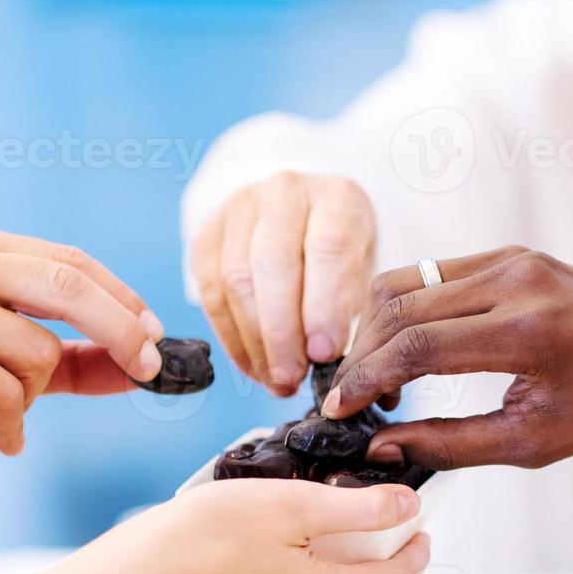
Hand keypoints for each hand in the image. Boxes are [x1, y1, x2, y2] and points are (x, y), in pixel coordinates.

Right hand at [0, 223, 165, 499]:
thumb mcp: (10, 363)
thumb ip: (75, 359)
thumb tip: (144, 367)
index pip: (71, 264)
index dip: (122, 300)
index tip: (156, 334)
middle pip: (70, 288)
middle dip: (121, 332)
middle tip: (148, 368)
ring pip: (41, 354)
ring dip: (31, 396)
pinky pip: (11, 395)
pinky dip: (9, 424)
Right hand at [190, 172, 375, 394]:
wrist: (306, 217)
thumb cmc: (344, 254)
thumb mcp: (365, 272)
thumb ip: (350, 308)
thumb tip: (327, 359)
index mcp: (337, 198)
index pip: (327, 247)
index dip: (323, 305)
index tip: (325, 354)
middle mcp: (285, 193)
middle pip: (272, 262)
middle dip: (281, 331)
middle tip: (291, 378)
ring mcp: (240, 209)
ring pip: (234, 278)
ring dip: (253, 340)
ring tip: (275, 379)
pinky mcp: (207, 234)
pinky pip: (209, 291)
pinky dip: (230, 337)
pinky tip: (253, 366)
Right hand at [322, 247, 572, 469]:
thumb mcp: (535, 441)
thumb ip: (452, 445)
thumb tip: (383, 448)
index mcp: (528, 332)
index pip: (418, 346)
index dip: (368, 380)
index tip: (341, 410)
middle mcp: (516, 282)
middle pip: (400, 307)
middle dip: (361, 355)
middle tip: (348, 397)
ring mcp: (512, 260)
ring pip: (407, 281)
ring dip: (375, 328)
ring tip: (373, 377)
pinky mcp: (509, 253)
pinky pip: (433, 273)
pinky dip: (404, 308)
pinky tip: (402, 348)